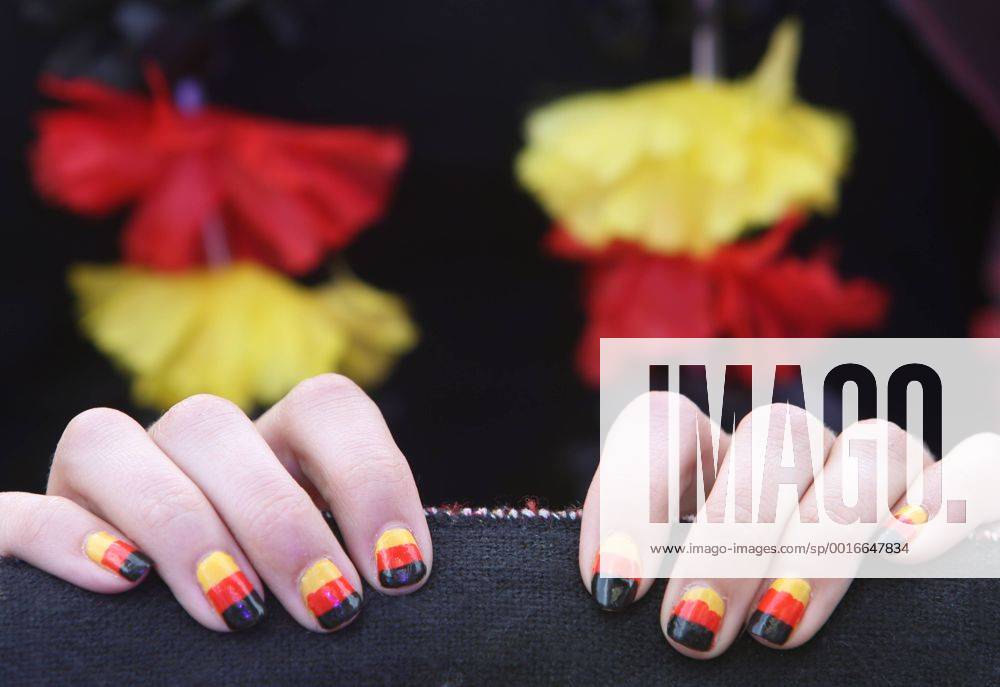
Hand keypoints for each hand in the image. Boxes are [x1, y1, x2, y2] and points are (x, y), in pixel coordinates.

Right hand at [0, 374, 430, 631]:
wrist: (166, 669)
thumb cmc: (271, 647)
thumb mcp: (317, 604)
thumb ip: (347, 578)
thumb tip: (403, 581)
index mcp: (269, 455)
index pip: (323, 406)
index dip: (370, 474)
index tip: (400, 571)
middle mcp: (182, 455)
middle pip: (211, 420)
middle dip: (280, 519)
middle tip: (330, 609)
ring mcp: (96, 487)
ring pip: (107, 438)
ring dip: (180, 522)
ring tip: (236, 614)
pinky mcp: (32, 531)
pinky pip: (20, 512)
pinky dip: (66, 539)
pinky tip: (121, 584)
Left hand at [579, 392, 996, 657]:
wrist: (837, 650)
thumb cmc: (735, 627)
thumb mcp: (688, 607)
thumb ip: (666, 592)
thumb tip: (615, 599)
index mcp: (714, 461)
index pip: (667, 425)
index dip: (634, 493)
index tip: (612, 587)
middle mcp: (794, 450)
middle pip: (769, 438)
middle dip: (725, 540)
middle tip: (690, 634)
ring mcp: (878, 467)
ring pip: (868, 450)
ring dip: (820, 537)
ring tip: (775, 631)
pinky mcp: (950, 496)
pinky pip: (972, 469)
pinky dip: (944, 502)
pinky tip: (910, 554)